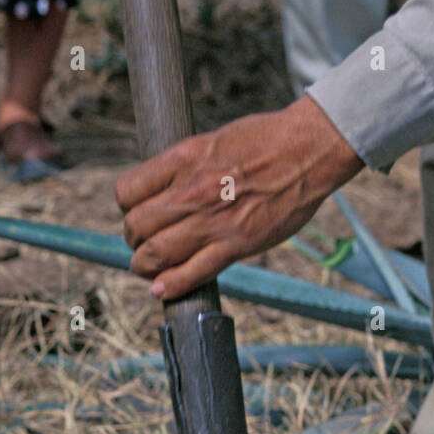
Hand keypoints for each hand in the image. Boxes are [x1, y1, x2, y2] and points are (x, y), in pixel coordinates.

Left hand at [115, 95, 363, 300]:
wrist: (306, 152)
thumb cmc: (265, 142)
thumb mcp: (213, 142)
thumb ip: (186, 167)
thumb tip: (167, 190)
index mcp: (182, 160)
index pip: (127, 192)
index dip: (126, 208)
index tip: (136, 214)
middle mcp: (191, 192)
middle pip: (136, 227)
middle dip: (134, 241)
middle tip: (144, 245)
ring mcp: (212, 221)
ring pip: (156, 254)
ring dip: (145, 266)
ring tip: (149, 269)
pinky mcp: (235, 245)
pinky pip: (193, 273)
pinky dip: (172, 286)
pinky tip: (161, 291)